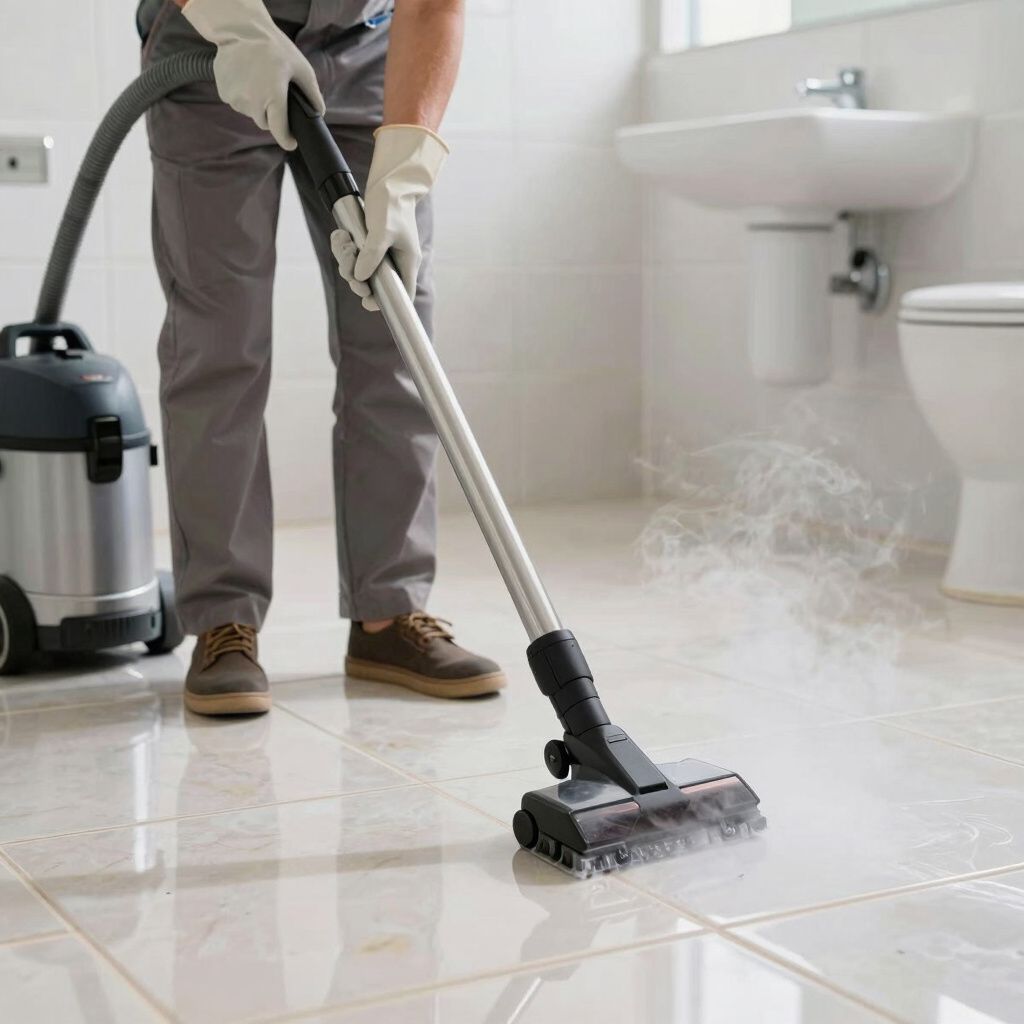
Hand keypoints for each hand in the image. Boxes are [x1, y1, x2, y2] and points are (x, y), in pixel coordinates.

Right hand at [182, 0, 323, 149]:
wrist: (240, 28)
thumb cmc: (274, 47)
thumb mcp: (301, 68)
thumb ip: (312, 94)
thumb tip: (319, 114)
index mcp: (273, 96)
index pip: (279, 131)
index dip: (287, 140)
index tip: (292, 142)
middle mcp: (252, 101)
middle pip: (265, 123)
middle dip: (272, 115)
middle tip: (275, 95)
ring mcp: (235, 98)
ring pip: (251, 113)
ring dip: (257, 105)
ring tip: (259, 82)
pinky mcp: (224, 93)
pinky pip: (238, 103)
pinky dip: (244, 96)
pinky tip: (246, 79)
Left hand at [330, 125, 447, 311]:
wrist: (389, 182)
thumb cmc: (392, 205)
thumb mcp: (383, 230)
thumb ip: (372, 255)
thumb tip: (360, 277)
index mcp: (406, 264)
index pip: (401, 295)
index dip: (384, 303)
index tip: (366, 300)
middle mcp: (393, 263)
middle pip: (373, 286)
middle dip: (355, 277)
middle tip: (348, 259)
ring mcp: (380, 255)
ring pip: (357, 271)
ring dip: (344, 259)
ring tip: (345, 240)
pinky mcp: (367, 245)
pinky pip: (350, 257)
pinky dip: (342, 248)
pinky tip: (341, 235)